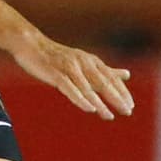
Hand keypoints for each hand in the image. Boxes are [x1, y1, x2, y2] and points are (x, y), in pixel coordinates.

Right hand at [11, 34, 132, 119]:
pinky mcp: (55, 73)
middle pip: (103, 82)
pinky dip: (80, 98)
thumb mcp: (84, 61)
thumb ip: (105, 70)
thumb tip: (127, 74)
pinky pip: (70, 88)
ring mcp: (69, 67)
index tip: (130, 105)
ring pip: (87, 88)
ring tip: (109, 116)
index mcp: (91, 60)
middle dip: (116, 97)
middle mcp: (83, 62)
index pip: (111, 77)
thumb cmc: (57, 56)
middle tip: (127, 111)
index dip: (121, 91)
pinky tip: (89, 108)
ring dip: (99, 103)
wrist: (31, 44)